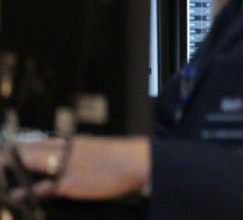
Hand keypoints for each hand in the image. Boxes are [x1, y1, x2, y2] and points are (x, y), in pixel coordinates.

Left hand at [10, 135, 149, 200]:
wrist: (137, 161)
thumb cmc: (121, 157)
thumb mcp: (97, 148)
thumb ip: (79, 152)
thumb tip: (68, 156)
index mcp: (73, 142)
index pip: (39, 141)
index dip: (19, 146)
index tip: (6, 147)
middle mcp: (67, 151)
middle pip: (31, 150)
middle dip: (10, 154)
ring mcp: (68, 167)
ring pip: (33, 164)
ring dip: (14, 166)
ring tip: (0, 166)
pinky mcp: (71, 183)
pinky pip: (45, 187)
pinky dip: (29, 189)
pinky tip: (17, 192)